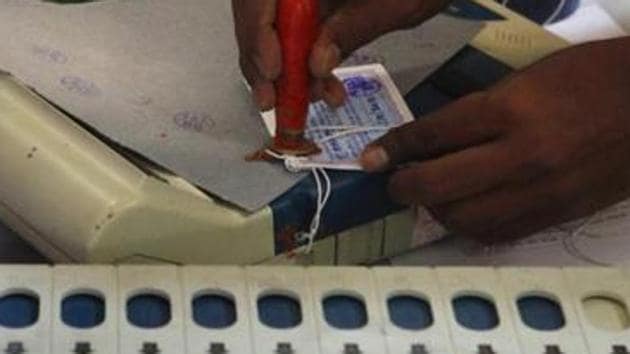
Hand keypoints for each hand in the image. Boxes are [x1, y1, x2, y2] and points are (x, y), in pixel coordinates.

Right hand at [232, 0, 448, 109]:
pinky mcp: (313, 4)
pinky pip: (295, 31)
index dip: (257, 30)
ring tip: (307, 100)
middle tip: (273, 100)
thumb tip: (316, 64)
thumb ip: (355, 27)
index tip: (274, 70)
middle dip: (262, 58)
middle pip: (255, 10)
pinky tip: (324, 88)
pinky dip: (303, 63)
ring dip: (283, 68)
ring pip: (271, 25)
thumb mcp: (399, 3)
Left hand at [361, 38, 629, 242]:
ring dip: (435, 211)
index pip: (433, 135)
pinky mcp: (556, 215)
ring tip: (428, 196)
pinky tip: (462, 212)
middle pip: (439, 185)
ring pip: (464, 219)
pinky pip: (498, 233)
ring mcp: (540, 191)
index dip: (393, 148)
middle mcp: (521, 155)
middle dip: (404, 187)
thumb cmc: (589, 78)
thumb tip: (433, 140)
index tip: (371, 158)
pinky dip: (470, 226)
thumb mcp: (526, 79)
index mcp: (510, 109)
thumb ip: (477, 112)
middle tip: (393, 183)